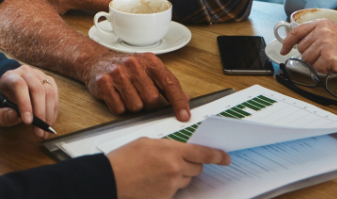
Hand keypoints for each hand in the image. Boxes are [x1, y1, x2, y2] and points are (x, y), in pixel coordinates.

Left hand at [0, 65, 58, 139]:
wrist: (12, 95)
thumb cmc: (4, 104)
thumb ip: (1, 116)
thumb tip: (14, 114)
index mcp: (10, 77)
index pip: (19, 85)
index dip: (24, 103)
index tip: (27, 121)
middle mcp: (26, 72)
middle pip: (37, 89)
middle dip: (39, 113)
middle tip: (38, 132)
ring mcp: (40, 76)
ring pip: (49, 93)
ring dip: (48, 115)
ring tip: (44, 132)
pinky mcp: (49, 82)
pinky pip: (55, 96)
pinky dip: (53, 112)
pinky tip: (49, 123)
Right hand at [85, 52, 190, 118]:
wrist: (96, 61)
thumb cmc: (125, 68)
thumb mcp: (148, 69)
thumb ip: (166, 84)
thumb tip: (186, 99)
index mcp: (149, 60)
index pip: (169, 83)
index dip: (178, 101)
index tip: (184, 116)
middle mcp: (134, 64)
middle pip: (152, 99)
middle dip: (148, 103)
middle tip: (139, 94)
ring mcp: (118, 73)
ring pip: (136, 106)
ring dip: (133, 106)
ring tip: (127, 94)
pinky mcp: (104, 83)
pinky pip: (119, 109)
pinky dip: (119, 107)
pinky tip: (116, 96)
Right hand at [108, 137, 229, 198]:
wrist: (111, 179)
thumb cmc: (124, 159)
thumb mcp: (147, 142)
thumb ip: (167, 146)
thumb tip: (177, 150)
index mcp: (172, 151)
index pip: (203, 153)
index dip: (217, 156)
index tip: (225, 157)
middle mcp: (175, 169)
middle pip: (197, 168)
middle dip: (190, 164)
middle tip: (175, 162)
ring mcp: (171, 185)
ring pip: (186, 179)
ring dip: (178, 175)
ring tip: (157, 172)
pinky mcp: (166, 197)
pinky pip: (175, 191)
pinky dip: (168, 186)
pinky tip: (153, 182)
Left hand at [280, 19, 336, 76]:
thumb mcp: (334, 32)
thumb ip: (316, 34)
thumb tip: (297, 45)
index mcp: (322, 23)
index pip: (296, 32)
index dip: (287, 42)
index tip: (283, 50)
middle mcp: (321, 31)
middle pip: (301, 49)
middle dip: (310, 55)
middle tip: (326, 55)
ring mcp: (324, 44)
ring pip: (307, 60)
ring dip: (318, 63)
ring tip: (333, 59)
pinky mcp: (328, 57)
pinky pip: (316, 68)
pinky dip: (324, 70)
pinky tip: (336, 64)